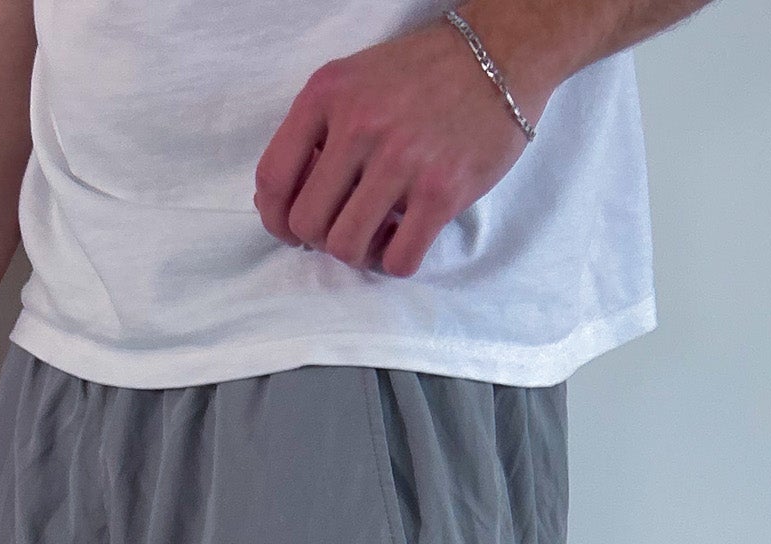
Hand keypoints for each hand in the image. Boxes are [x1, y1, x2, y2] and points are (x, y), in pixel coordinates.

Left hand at [254, 17, 555, 278]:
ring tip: (376, 235)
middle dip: (320, 240)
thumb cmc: (420, 75)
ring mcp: (401, 159)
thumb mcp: (354, 82)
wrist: (498, 53)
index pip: (272, 177)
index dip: (275, 218)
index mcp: (327, 94)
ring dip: (358, 254)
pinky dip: (394, 262)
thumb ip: (317, 133)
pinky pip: (398, 259)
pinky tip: (403, 240)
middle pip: (307, 223)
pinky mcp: (441, 190)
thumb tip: (280, 202)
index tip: (291, 229)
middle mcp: (359, 124)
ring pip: (346, 247)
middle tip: (344, 229)